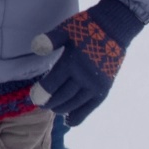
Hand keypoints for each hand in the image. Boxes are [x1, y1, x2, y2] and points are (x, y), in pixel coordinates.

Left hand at [29, 0, 145, 125]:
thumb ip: (51, 40)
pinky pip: (90, 108)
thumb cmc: (86, 27)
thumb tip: (35, 47)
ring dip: (61, 109)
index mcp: (71, 63)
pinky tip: (68, 121)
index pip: (51, 85)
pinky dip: (79, 116)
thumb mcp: (66, 29)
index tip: (33, 96)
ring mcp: (95, 85)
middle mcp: (84, 77)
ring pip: (74, 104)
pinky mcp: (104, 89)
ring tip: (52, 108)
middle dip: (48, 103)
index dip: (40, 93)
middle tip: (40, 103)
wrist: (115, 28)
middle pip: (62, 97)